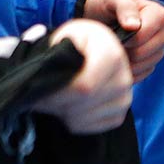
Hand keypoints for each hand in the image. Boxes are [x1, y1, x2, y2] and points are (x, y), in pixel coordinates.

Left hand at [35, 18, 133, 134]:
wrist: (94, 52)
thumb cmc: (78, 43)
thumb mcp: (67, 35)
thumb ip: (57, 51)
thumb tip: (46, 71)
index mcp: (112, 54)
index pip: (84, 87)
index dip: (57, 94)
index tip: (39, 91)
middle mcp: (124, 77)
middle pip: (82, 103)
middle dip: (55, 103)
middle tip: (42, 95)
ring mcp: (124, 98)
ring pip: (81, 119)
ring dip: (61, 112)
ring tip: (57, 97)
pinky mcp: (119, 115)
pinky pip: (87, 128)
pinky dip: (72, 121)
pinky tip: (70, 104)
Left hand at [80, 0, 163, 82]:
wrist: (96, 17)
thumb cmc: (106, 6)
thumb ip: (125, 7)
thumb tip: (134, 26)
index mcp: (158, 14)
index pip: (150, 33)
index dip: (133, 37)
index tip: (118, 32)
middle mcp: (162, 32)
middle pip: (151, 51)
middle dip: (130, 50)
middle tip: (116, 42)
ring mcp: (157, 49)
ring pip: (148, 64)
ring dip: (129, 61)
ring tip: (116, 49)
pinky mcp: (150, 63)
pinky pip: (143, 74)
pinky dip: (129, 71)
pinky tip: (119, 59)